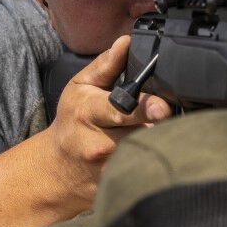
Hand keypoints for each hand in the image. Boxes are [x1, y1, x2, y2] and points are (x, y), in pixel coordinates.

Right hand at [39, 35, 173, 207]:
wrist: (59, 167)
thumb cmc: (72, 122)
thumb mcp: (79, 87)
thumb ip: (105, 65)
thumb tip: (126, 42)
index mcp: (90, 112)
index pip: (121, 109)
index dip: (145, 108)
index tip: (163, 107)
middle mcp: (100, 143)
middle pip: (144, 130)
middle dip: (160, 123)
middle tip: (167, 116)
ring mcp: (109, 168)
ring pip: (149, 150)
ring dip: (161, 139)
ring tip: (158, 130)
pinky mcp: (118, 184)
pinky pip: (147, 169)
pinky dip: (155, 158)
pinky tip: (153, 151)